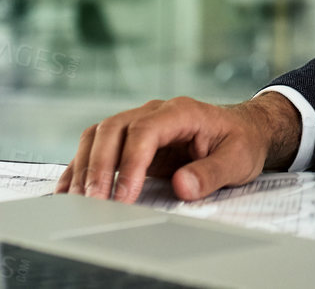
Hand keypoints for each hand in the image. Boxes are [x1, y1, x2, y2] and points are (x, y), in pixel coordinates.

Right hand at [56, 93, 299, 202]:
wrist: (245, 130)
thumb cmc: (242, 142)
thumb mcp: (238, 160)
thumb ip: (211, 173)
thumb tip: (182, 185)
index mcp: (182, 112)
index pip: (145, 131)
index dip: (130, 164)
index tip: (124, 196)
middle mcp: (156, 112)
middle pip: (113, 129)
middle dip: (99, 167)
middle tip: (94, 202)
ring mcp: (141, 123)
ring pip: (99, 135)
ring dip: (85, 166)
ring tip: (78, 200)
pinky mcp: (132, 140)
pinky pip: (98, 146)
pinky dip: (82, 166)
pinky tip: (70, 188)